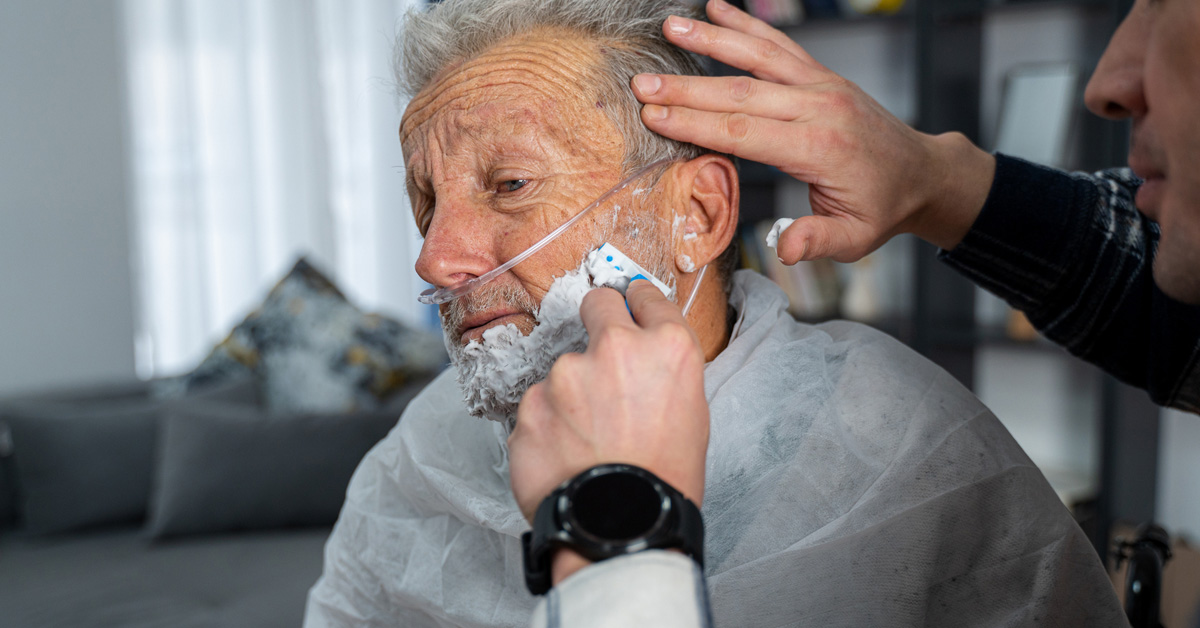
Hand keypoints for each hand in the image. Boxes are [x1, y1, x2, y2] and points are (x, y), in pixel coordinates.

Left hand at [509, 280, 709, 582]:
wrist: (619, 527)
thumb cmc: (664, 478)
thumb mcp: (692, 414)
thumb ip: (663, 370)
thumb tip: (643, 355)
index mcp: (667, 348)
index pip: (646, 296)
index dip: (636, 302)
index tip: (629, 305)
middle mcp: (615, 348)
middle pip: (597, 304)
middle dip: (597, 319)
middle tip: (601, 356)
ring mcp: (566, 374)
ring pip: (564, 369)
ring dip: (571, 393)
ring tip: (587, 440)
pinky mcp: (530, 403)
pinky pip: (538, 406)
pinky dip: (547, 425)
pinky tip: (565, 454)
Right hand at [632, 0, 995, 261]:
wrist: (921, 173)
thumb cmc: (882, 207)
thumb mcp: (854, 238)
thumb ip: (816, 240)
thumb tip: (783, 248)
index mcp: (819, 147)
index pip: (745, 131)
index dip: (697, 122)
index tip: (655, 116)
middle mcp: (818, 107)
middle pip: (741, 91)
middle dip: (687, 86)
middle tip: (643, 82)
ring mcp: (820, 85)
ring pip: (759, 57)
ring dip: (712, 39)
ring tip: (671, 25)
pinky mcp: (820, 75)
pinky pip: (779, 45)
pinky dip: (746, 25)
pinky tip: (717, 7)